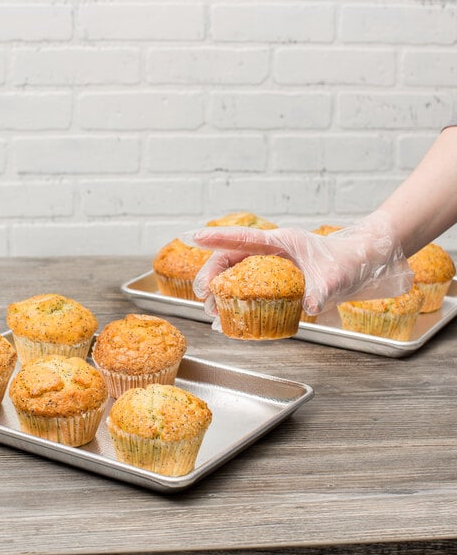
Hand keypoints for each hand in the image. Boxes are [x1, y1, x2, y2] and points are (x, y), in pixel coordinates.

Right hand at [187, 211, 413, 315]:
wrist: (357, 268)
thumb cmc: (346, 264)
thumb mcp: (336, 277)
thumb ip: (323, 290)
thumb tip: (310, 305)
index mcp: (281, 242)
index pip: (244, 238)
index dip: (218, 238)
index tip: (195, 237)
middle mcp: (269, 253)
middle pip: (229, 258)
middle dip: (211, 274)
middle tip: (204, 296)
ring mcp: (268, 268)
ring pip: (233, 274)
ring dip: (219, 291)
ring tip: (213, 311)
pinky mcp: (270, 284)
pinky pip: (244, 290)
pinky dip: (232, 302)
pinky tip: (226, 317)